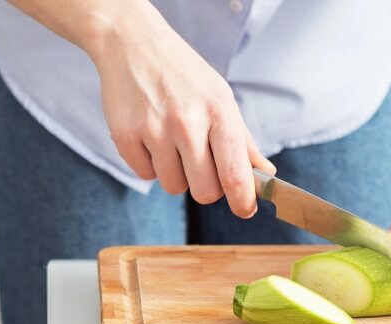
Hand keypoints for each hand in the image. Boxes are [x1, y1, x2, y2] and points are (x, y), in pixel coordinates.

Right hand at [86, 11, 274, 216]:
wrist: (133, 44)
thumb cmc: (182, 73)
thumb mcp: (220, 97)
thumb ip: (242, 141)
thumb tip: (265, 174)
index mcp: (219, 112)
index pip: (235, 174)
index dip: (243, 201)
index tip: (245, 210)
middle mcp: (187, 122)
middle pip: (204, 191)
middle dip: (205, 187)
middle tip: (199, 165)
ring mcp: (154, 130)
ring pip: (173, 187)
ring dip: (175, 173)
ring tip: (170, 143)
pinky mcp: (125, 136)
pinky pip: (144, 175)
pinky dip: (149, 163)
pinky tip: (149, 136)